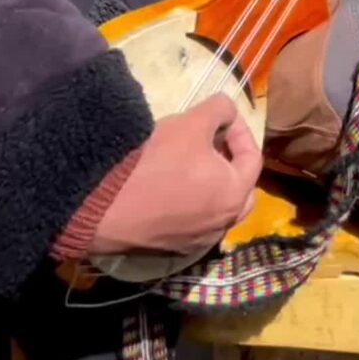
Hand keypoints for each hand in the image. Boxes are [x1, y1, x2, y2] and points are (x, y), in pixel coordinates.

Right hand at [89, 95, 261, 256]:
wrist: (105, 206)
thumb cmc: (157, 162)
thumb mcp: (192, 122)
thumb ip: (219, 109)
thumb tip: (227, 112)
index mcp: (234, 195)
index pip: (252, 158)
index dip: (239, 131)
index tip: (220, 119)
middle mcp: (222, 224)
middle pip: (240, 189)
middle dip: (230, 162)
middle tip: (211, 143)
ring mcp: (197, 241)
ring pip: (216, 208)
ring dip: (210, 184)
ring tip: (189, 163)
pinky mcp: (171, 250)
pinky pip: (192, 222)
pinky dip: (190, 203)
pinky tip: (168, 187)